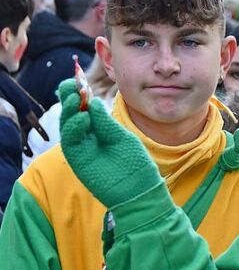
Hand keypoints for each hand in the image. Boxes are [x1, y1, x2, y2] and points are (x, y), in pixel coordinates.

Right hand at [57, 79, 162, 208]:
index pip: (85, 107)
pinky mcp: (77, 159)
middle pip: (73, 113)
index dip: (79, 93)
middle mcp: (88, 136)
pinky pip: (70, 140)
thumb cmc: (135, 164)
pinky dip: (73, 127)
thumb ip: (106, 123)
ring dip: (69, 110)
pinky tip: (82, 118)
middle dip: (70, 97)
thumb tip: (92, 102)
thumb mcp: (122, 138)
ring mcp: (81, 147)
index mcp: (100, 129)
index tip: (77, 79)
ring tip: (76, 99)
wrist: (139, 191)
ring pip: (68, 124)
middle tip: (71, 84)